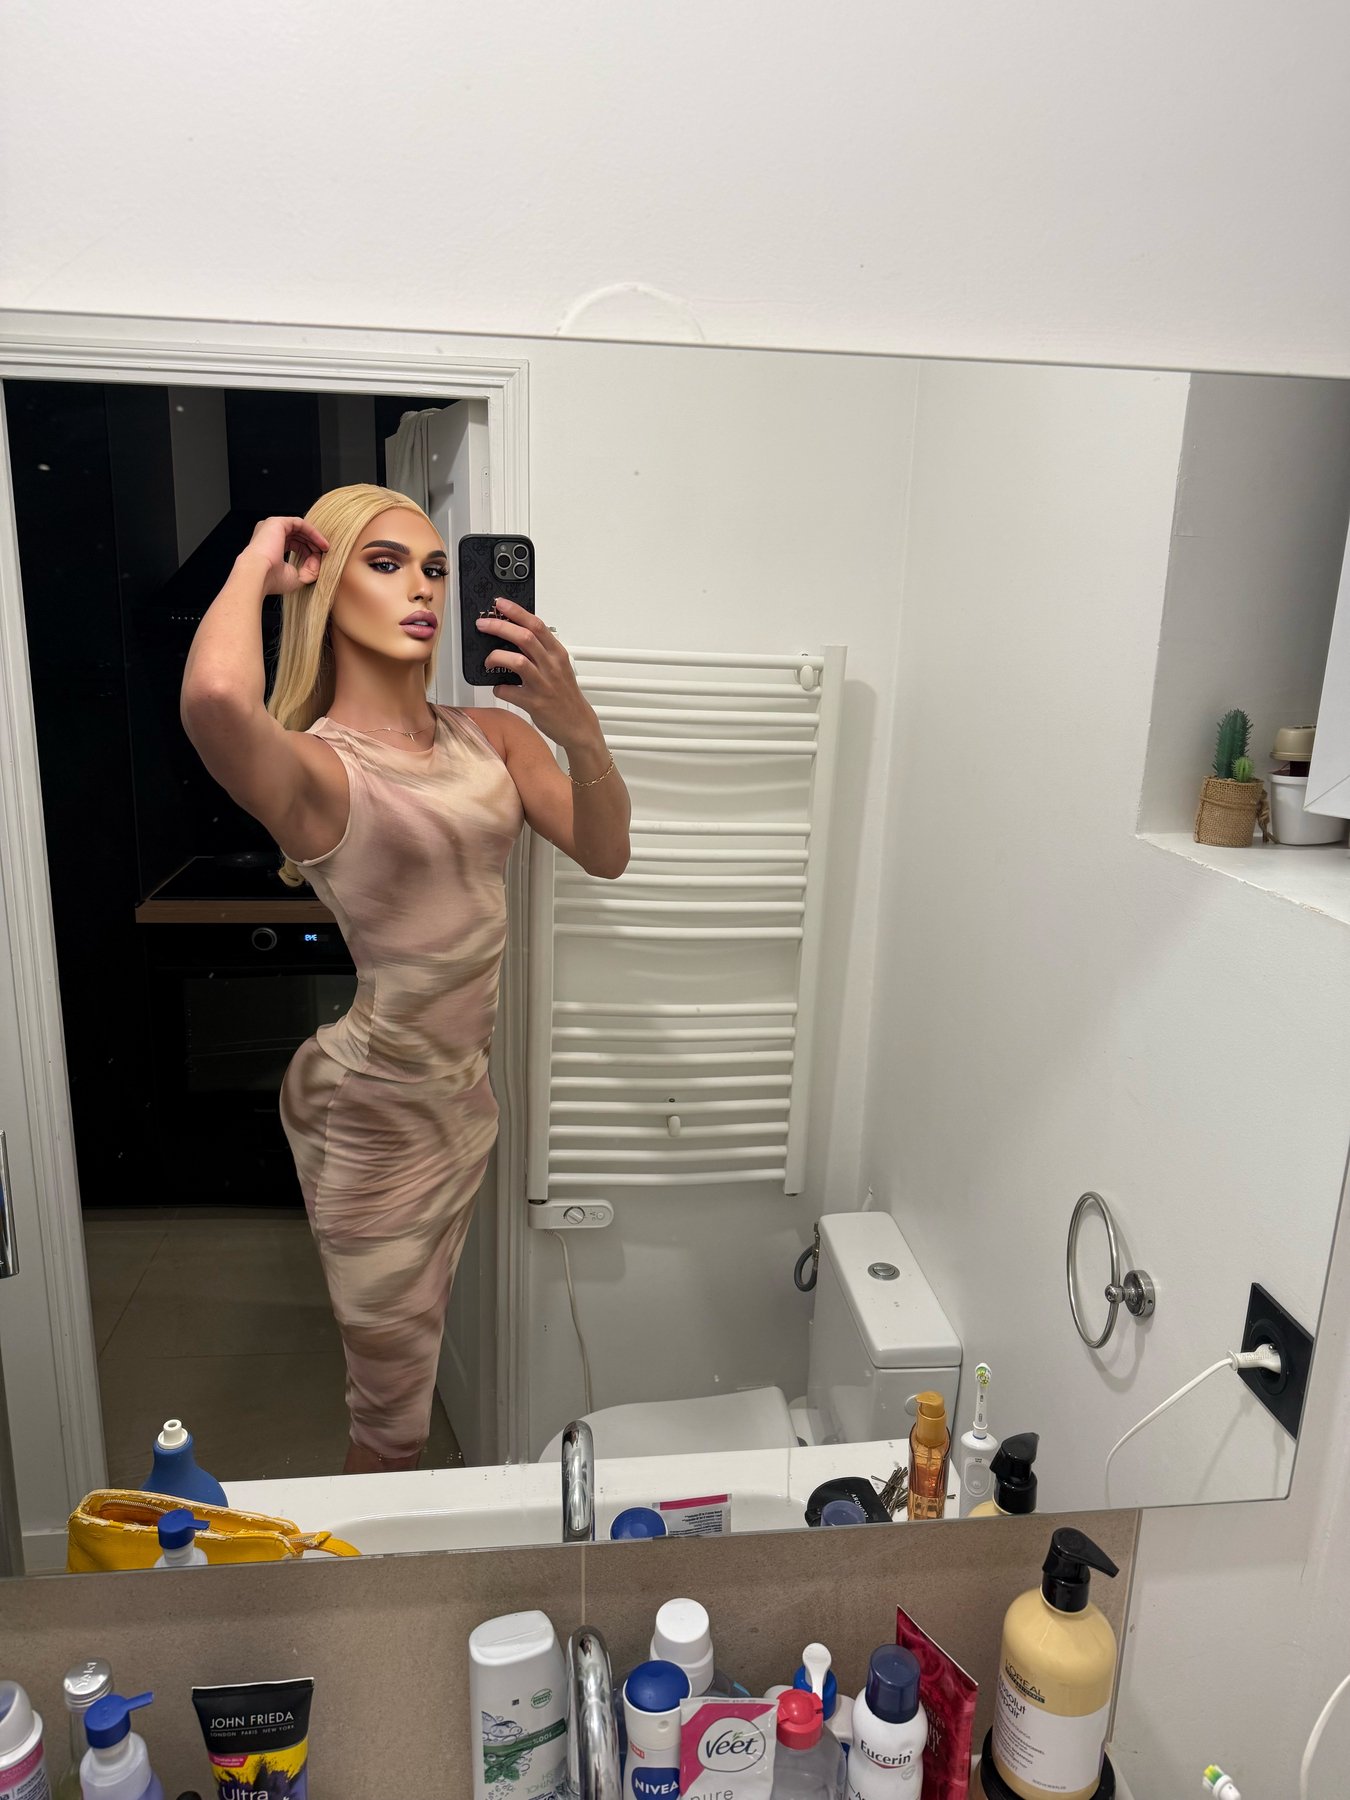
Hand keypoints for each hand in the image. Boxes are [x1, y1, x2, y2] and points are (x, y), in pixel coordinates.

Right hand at [242, 516, 329, 595]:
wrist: (258, 574)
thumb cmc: (271, 579)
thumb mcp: (296, 577)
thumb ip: (309, 570)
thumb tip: (318, 562)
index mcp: (269, 547)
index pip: (294, 546)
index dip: (308, 553)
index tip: (319, 562)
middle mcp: (269, 535)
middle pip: (298, 536)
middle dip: (313, 545)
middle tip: (325, 554)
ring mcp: (271, 527)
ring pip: (299, 529)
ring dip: (315, 539)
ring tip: (325, 549)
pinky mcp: (276, 522)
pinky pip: (300, 524)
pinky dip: (313, 532)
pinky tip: (322, 544)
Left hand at [478, 597, 596, 744]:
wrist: (577, 724)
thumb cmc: (565, 695)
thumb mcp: (559, 667)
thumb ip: (540, 651)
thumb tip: (514, 635)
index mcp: (557, 654)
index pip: (536, 624)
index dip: (516, 612)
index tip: (500, 604)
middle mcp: (552, 666)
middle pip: (524, 637)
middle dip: (499, 627)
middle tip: (483, 625)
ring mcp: (543, 684)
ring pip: (517, 661)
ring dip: (496, 657)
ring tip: (488, 661)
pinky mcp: (534, 703)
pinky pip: (509, 691)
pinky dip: (499, 687)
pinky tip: (499, 687)